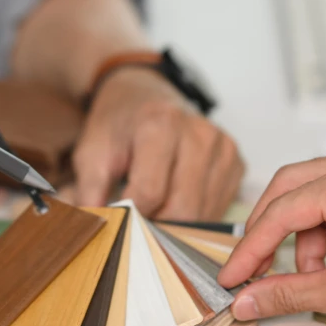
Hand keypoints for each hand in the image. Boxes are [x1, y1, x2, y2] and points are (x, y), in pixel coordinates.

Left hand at [73, 68, 243, 218]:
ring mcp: (223, 148)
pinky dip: (194, 217)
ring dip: (174, 224)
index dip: (130, 215)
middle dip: (155, 225)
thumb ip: (89, 192)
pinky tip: (174, 200)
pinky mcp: (236, 163)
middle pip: (182, 210)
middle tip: (135, 220)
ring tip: (153, 209)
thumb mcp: (91, 153)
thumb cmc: (117, 126)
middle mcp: (199, 133)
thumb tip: (93, 229)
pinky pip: (217, 209)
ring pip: (202, 215)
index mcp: (162, 124)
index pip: (150, 193)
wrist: (143, 95)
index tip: (117, 217)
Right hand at [217, 144, 325, 325]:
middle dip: (268, 232)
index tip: (233, 274)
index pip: (282, 211)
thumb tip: (248, 298)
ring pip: (315, 189)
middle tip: (253, 268)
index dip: (250, 247)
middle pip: (291, 187)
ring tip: (311, 274)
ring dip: (302, 231)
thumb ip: (287, 292)